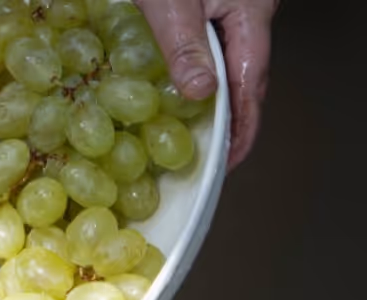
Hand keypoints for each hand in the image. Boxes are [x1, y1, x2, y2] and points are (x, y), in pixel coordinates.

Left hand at [135, 0, 277, 169]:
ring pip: (229, 67)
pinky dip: (198, 77)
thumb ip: (185, 45)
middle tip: (210, 159)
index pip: (252, 83)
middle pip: (246, 79)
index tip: (228, 161)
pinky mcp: (213, 8)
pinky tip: (182, 94)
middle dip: (230, 122)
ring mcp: (234, 12)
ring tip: (196, 136)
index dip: (242, 127)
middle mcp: (249, 15)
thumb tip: (200, 92)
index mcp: (252, 14)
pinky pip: (212, 52)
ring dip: (213, 101)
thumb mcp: (171, 3)